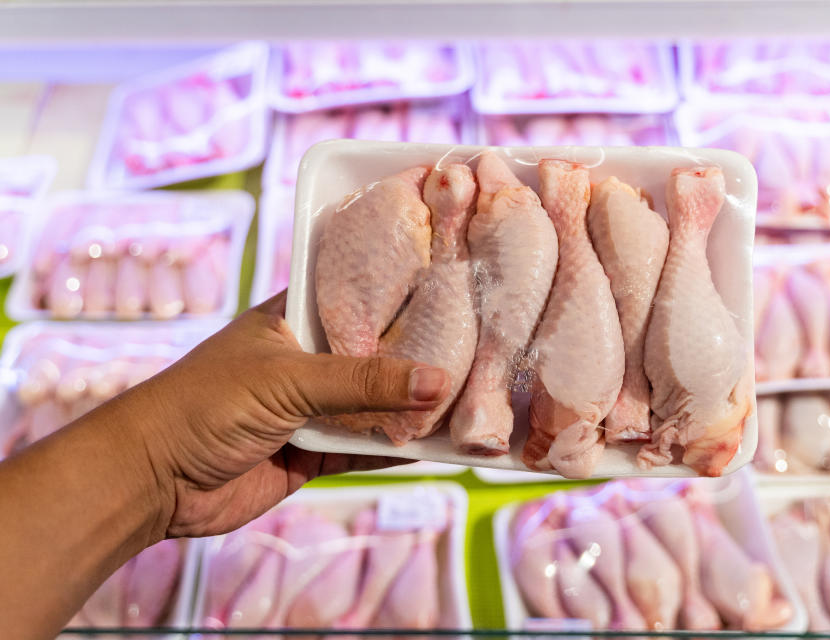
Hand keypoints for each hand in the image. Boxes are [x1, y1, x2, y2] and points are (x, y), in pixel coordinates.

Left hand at [130, 290, 449, 538]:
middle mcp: (305, 360)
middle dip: (414, 360)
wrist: (153, 480)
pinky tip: (431, 445)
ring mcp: (308, 408)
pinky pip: (361, 448)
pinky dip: (392, 449)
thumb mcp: (290, 380)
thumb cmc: (207, 404)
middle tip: (474, 351)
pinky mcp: (308, 452)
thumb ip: (363, 382)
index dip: (400, 297)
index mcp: (293, 320)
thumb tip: (437, 380)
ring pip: (371, 406)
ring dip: (408, 409)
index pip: (356, 301)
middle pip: (372, 357)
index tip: (453, 293)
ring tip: (465, 400)